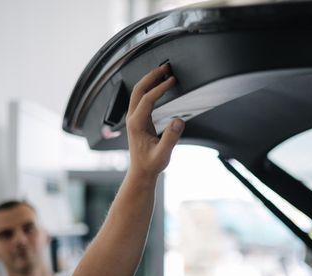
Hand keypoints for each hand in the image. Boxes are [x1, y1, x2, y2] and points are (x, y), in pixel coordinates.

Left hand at [126, 64, 184, 178]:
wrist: (141, 172)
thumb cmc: (151, 164)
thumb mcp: (163, 153)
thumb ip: (171, 137)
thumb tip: (179, 120)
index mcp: (136, 124)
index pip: (148, 99)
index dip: (160, 88)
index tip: (172, 81)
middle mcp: (132, 119)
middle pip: (138, 90)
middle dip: (151, 76)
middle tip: (165, 67)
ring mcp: (134, 119)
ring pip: (138, 92)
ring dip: (149, 80)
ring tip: (163, 72)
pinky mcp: (138, 120)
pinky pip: (141, 98)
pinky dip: (150, 88)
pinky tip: (159, 86)